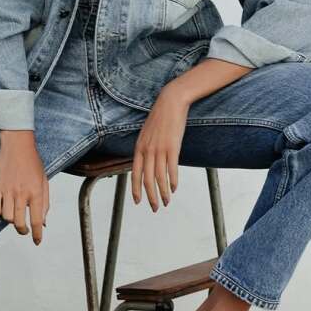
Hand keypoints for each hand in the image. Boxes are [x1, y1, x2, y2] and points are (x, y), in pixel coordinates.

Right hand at [0, 131, 49, 244]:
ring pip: (6, 217)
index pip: (36, 220)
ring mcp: (8, 190)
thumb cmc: (33, 163)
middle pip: (19, 223)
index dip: (37, 234)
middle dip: (23, 230)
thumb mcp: (44, 181)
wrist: (17, 145)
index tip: (37, 242)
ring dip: (11, 221)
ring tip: (14, 215)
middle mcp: (22, 193)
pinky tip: (4, 207)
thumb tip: (43, 222)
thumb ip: (45, 203)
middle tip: (24, 230)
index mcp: (36, 192)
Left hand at [131, 85, 189, 210]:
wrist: (170, 102)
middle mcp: (147, 150)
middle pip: (147, 179)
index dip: (136, 189)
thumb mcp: (147, 134)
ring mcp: (159, 149)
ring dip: (163, 192)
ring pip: (159, 177)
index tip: (138, 201)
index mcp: (139, 148)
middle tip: (155, 207)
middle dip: (150, 196)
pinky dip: (173, 181)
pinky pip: (171, 168)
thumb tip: (146, 162)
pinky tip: (174, 188)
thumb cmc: (160, 118)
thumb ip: (145, 148)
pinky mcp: (172, 147)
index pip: (135, 174)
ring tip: (166, 202)